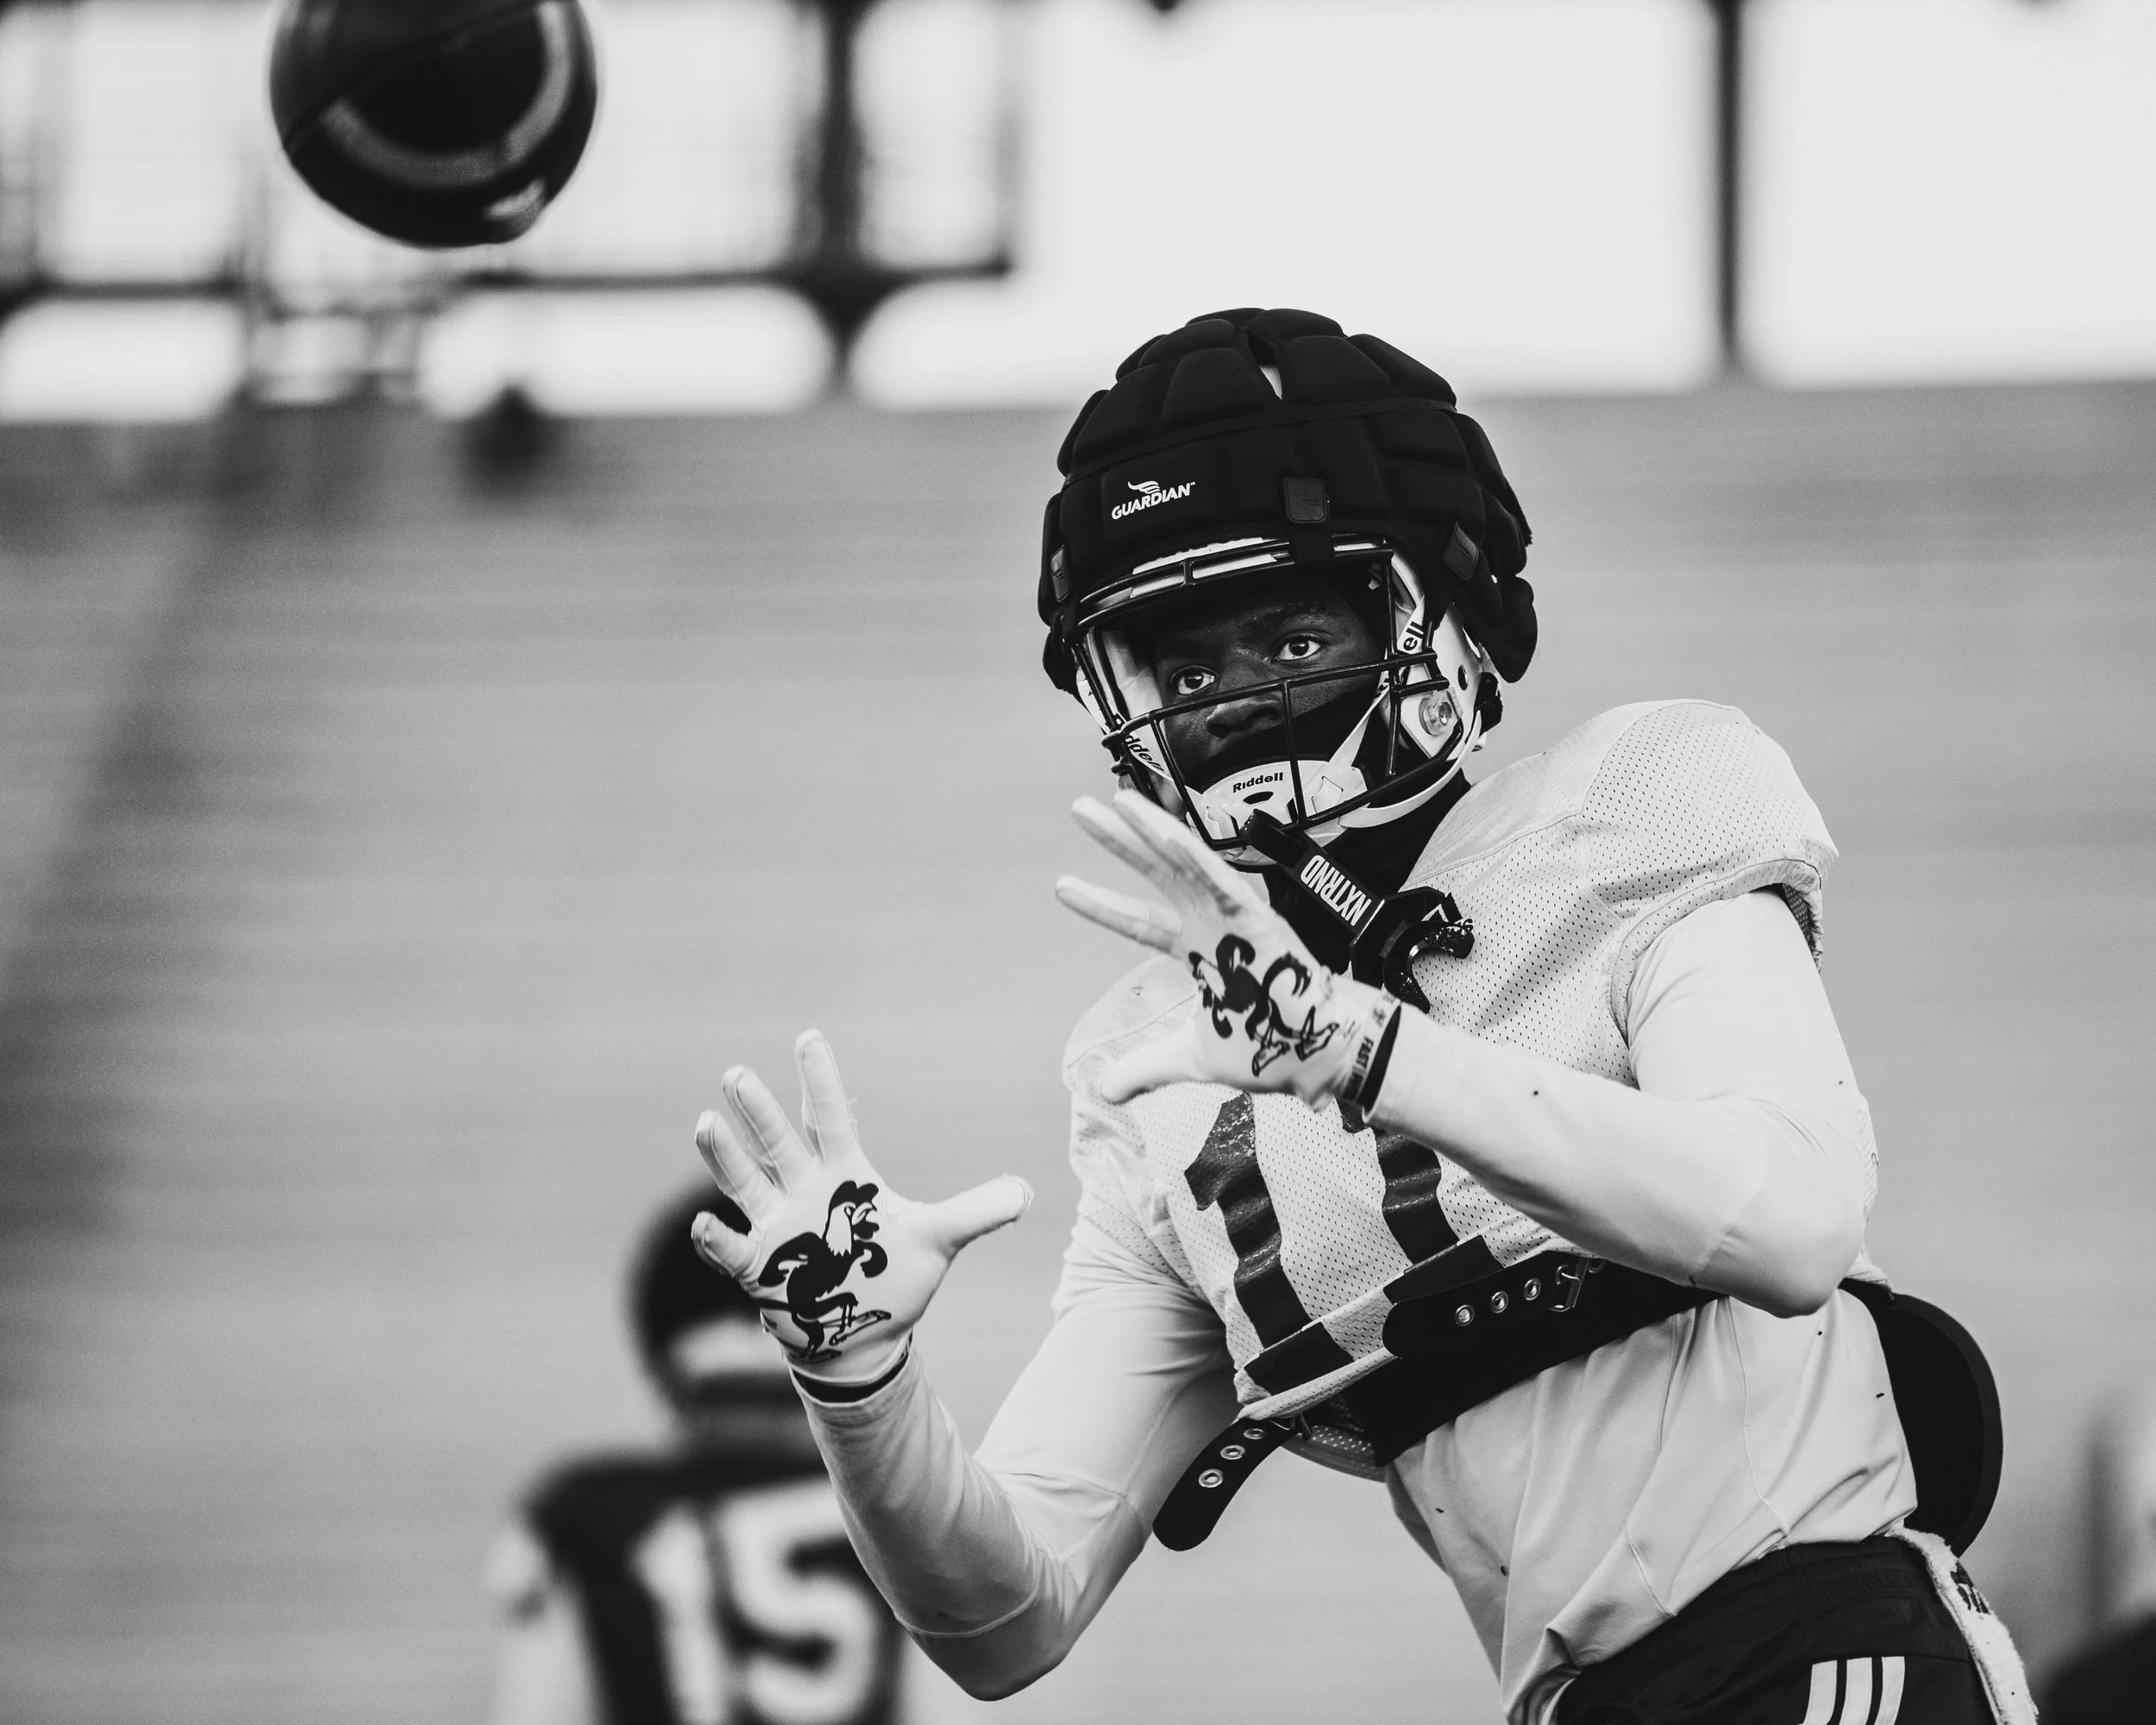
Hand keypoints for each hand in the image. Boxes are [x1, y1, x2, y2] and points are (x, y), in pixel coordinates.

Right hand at [689, 1031, 1032, 1384]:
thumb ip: (975, 1213)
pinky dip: (717, 1238)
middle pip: (778, 1142)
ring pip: (746, 1182)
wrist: (864, 1336)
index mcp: (844, 1176)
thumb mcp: (938, 1240)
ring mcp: (777, 1227)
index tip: (807, 1037)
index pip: (828, 1119)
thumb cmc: (894, 1278)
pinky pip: (733, 1250)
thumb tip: (1028, 1193)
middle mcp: (803, 1192)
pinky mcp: (761, 1269)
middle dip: (758, 1111)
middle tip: (737, 1075)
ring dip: (725, 1156)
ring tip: (706, 1122)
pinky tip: (705, 1223)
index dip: (819, 1080)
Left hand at [1055, 791, 1400, 1108]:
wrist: (1318, 1057)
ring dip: (1153, 832)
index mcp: (1197, 949)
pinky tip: (1169, 836)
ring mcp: (1234, 918)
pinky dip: (1198, 861)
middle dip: (1120, 842)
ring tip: (1117, 802)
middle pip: (1156, 874)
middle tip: (1081, 810)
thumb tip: (1106, 1090)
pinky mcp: (1259, 921)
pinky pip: (1224, 884)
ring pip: (1186, 864)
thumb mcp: (1191, 1058)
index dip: (1101, 905)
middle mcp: (1211, 925)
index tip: (1063, 887)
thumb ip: (1148, 1067)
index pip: (1138, 921)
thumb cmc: (1267, 1046)